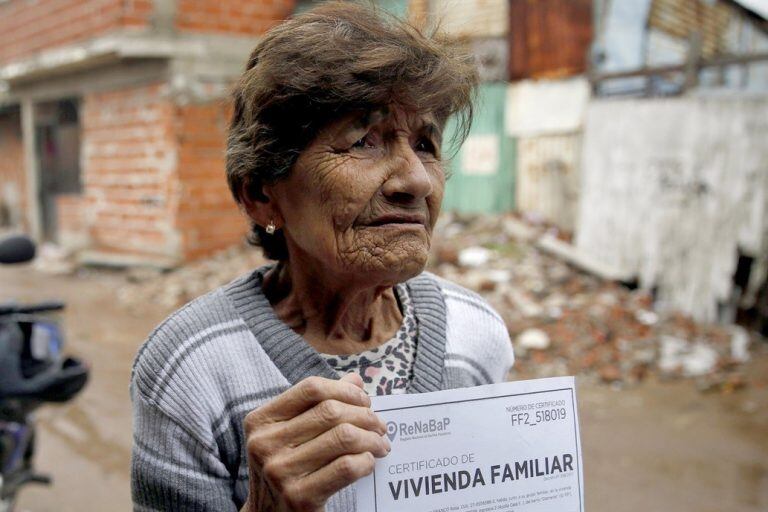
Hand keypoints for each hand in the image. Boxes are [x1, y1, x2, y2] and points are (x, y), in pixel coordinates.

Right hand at [241, 374, 388, 511]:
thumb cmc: (286, 469)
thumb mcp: (291, 434)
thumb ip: (319, 405)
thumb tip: (355, 380)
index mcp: (261, 421)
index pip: (311, 388)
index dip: (344, 390)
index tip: (364, 401)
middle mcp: (264, 444)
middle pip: (331, 411)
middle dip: (365, 415)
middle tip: (380, 425)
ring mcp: (280, 472)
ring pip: (344, 437)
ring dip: (372, 438)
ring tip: (381, 443)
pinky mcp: (299, 497)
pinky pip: (347, 466)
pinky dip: (366, 460)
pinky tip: (369, 462)